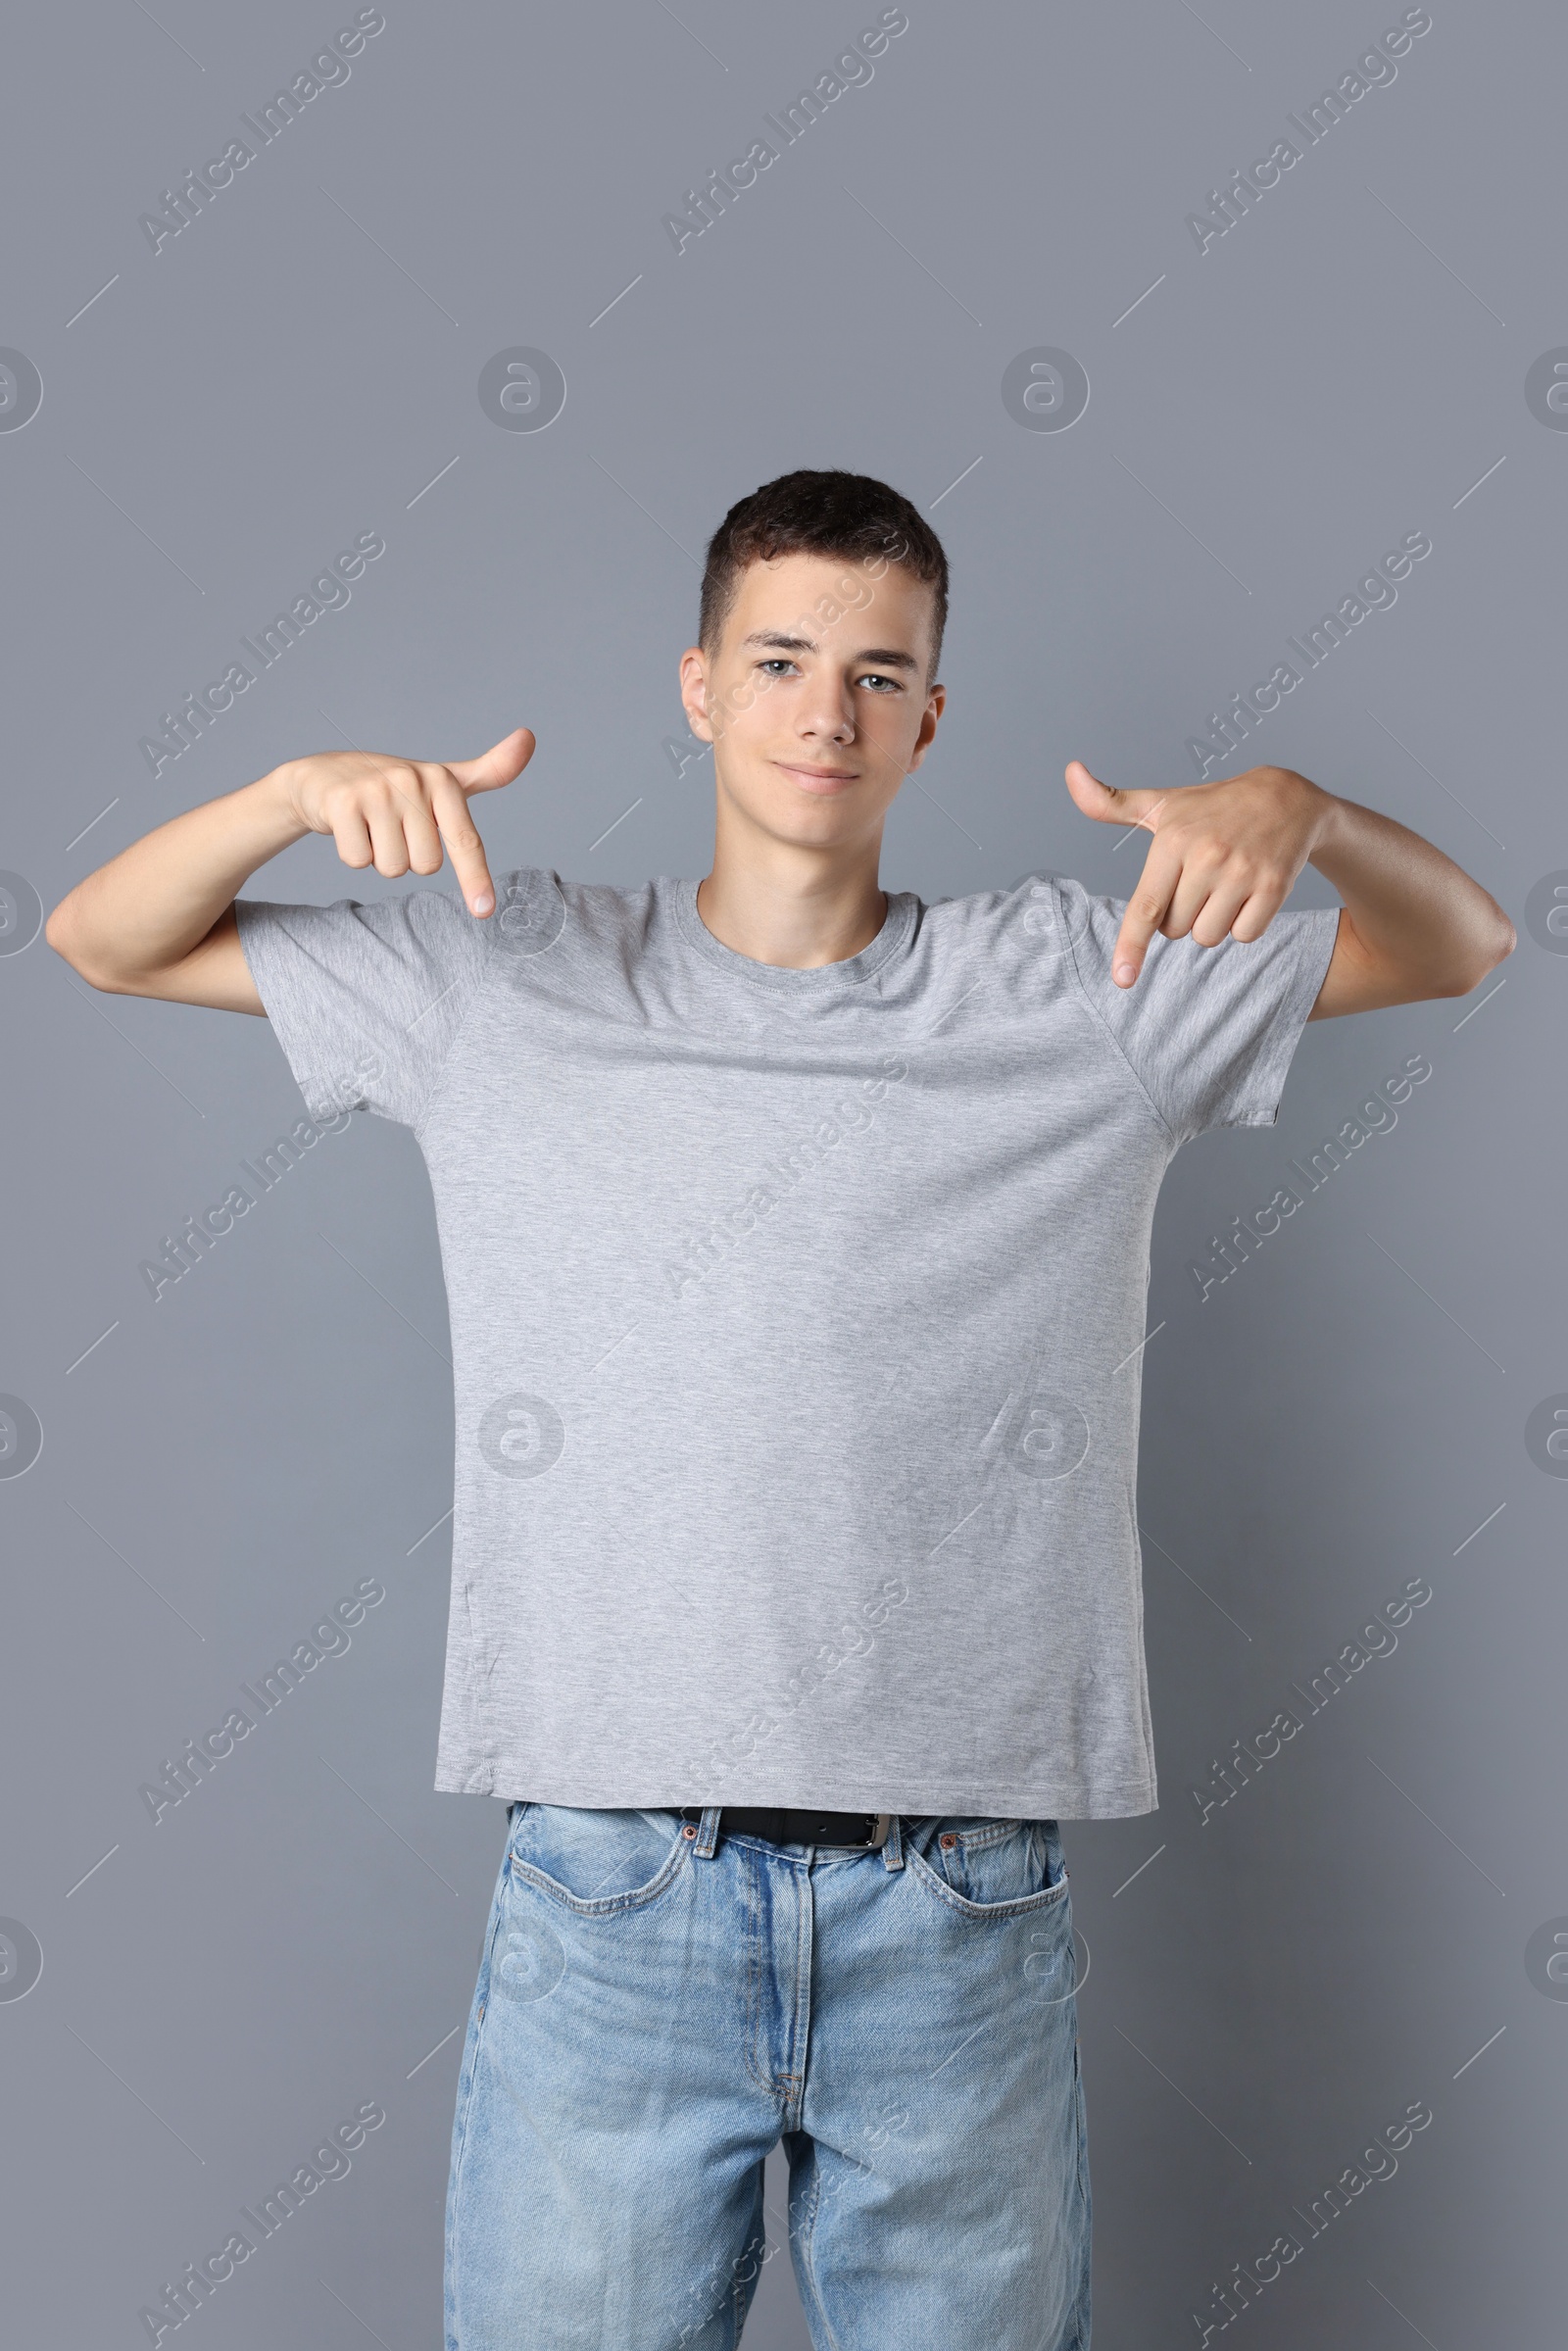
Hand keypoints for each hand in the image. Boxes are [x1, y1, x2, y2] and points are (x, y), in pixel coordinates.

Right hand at [280, 727, 534, 916]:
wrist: (323, 776)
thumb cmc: (394, 787)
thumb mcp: (443, 779)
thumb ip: (490, 770)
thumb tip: (530, 737)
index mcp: (442, 780)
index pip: (465, 840)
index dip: (476, 878)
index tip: (484, 911)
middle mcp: (411, 781)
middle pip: (425, 866)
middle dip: (408, 858)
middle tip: (393, 829)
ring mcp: (375, 790)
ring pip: (392, 867)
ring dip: (380, 857)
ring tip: (370, 827)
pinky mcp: (342, 802)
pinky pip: (358, 861)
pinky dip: (353, 853)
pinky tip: (349, 827)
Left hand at [1065, 759, 1328, 986]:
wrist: (1285, 798)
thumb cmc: (1212, 808)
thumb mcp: (1162, 804)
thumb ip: (1110, 803)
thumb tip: (1070, 771)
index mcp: (1172, 840)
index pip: (1145, 906)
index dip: (1131, 945)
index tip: (1122, 978)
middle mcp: (1207, 855)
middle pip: (1176, 930)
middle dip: (1183, 915)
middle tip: (1200, 880)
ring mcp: (1243, 871)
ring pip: (1209, 937)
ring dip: (1212, 922)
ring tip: (1225, 885)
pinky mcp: (1274, 886)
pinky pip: (1245, 935)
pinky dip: (1244, 924)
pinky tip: (1249, 892)